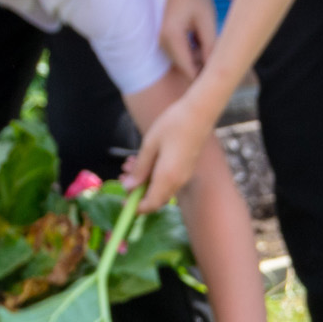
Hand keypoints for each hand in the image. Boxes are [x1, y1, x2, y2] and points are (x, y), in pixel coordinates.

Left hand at [126, 91, 220, 211]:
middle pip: (156, 198)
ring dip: (144, 181)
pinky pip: (168, 180)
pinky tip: (145, 159)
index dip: (137, 207)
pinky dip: (153, 175)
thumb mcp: (150, 145)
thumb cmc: (173, 125)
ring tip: (131, 163)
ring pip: (161, 188)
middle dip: (138, 192)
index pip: (151, 204)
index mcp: (167, 177)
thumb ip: (140, 169)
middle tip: (124, 176)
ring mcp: (184, 175)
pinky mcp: (186, 168)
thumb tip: (128, 187)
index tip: (123, 201)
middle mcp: (178, 181)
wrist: (199, 113)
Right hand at [160, 0, 219, 81]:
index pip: (189, 70)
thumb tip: (214, 71)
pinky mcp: (168, 42)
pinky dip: (197, 53)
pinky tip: (204, 40)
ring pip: (186, 64)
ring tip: (211, 41)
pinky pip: (185, 56)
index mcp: (172, 37)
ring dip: (202, 60)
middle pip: (187, 69)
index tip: (222, 78)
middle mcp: (164, 43)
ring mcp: (164, 43)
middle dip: (205, 67)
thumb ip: (210, 47)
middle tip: (220, 54)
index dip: (206, 78)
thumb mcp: (208, 22)